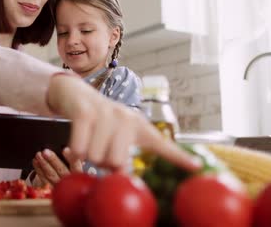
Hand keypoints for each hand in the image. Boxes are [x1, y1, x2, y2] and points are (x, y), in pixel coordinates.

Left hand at [32, 147, 82, 186]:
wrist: (68, 191)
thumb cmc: (72, 172)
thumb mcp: (76, 166)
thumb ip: (73, 159)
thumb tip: (69, 148)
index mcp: (78, 173)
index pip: (75, 165)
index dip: (70, 157)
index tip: (65, 149)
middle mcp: (69, 180)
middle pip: (61, 170)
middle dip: (53, 160)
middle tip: (45, 152)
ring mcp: (60, 185)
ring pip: (51, 175)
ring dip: (43, 164)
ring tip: (38, 155)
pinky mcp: (51, 189)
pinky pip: (43, 179)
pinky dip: (39, 170)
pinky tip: (36, 162)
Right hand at [47, 74, 200, 172]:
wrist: (74, 93)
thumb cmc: (97, 123)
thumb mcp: (115, 134)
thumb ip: (122, 155)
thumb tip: (121, 178)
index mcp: (139, 127)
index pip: (162, 145)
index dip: (178, 157)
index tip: (196, 167)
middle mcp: (127, 119)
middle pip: (117, 163)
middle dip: (103, 164)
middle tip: (99, 151)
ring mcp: (107, 113)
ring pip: (95, 157)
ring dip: (86, 156)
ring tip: (88, 142)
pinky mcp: (85, 112)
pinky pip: (80, 147)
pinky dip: (74, 151)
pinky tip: (74, 144)